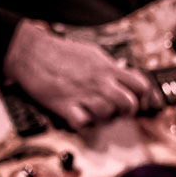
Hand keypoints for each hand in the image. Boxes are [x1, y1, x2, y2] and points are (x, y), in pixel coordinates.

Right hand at [4, 19, 152, 130]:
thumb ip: (110, 67)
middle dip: (126, 112)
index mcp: (107, 67)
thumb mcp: (93, 53)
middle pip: (128, 104)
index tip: (140, 103)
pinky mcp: (65, 106)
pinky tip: (79, 115)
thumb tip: (125, 75)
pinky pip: (84, 124)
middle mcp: (99, 82)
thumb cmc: (61, 53)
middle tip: (119, 112)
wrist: (31, 53)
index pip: (140, 85)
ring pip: (107, 115)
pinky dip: (83, 123)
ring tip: (94, 111)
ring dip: (103, 117)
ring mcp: (83, 95)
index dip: (144, 98)